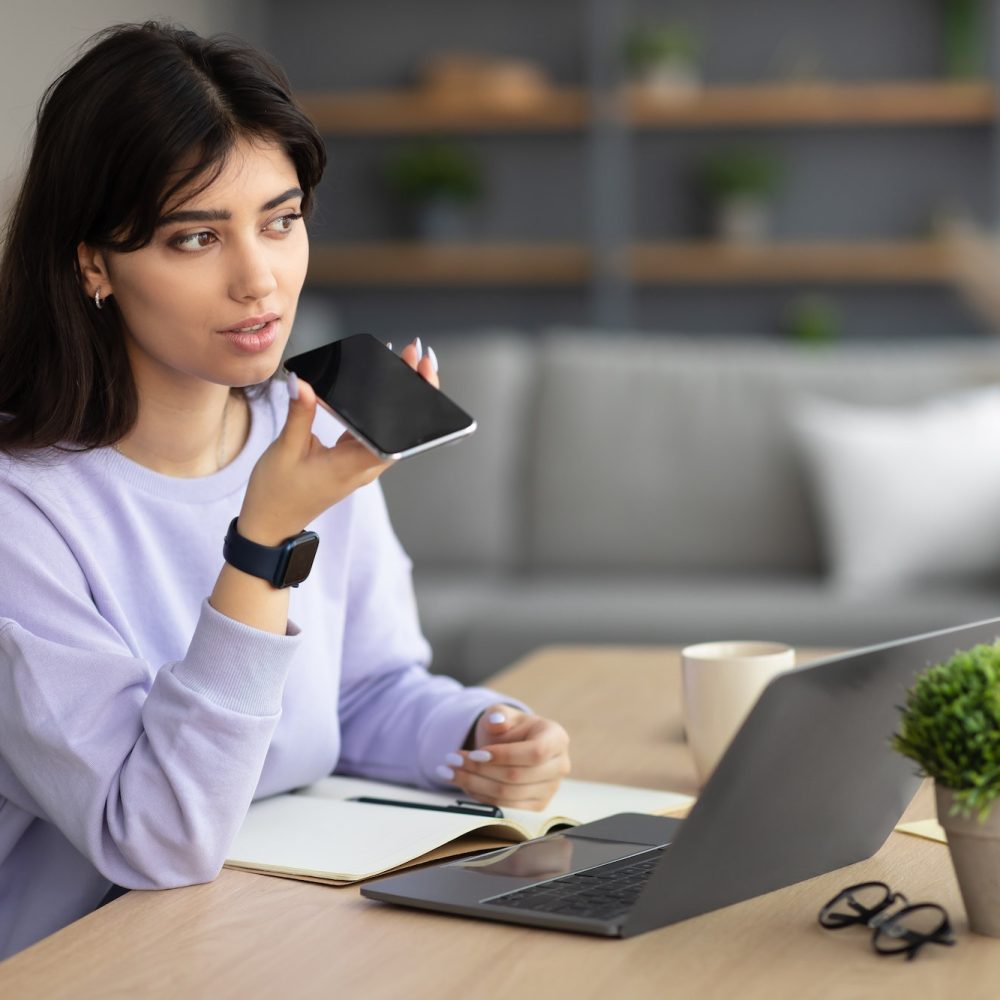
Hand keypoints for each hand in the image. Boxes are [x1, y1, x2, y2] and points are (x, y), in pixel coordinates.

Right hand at [239, 338, 435, 543]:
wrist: (270, 525)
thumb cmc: (276, 494)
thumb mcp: (285, 450)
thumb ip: (299, 414)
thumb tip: (302, 381)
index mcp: (354, 466)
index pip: (396, 432)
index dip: (414, 401)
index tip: (419, 373)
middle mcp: (365, 466)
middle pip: (400, 426)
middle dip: (411, 389)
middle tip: (413, 354)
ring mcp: (360, 465)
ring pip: (388, 428)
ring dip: (396, 397)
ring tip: (400, 361)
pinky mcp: (351, 461)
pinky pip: (372, 432)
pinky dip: (377, 408)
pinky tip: (375, 386)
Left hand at [441, 706, 570, 810]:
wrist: (512, 746)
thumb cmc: (508, 728)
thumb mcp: (501, 715)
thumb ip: (498, 715)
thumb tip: (495, 721)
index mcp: (556, 738)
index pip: (534, 752)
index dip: (504, 755)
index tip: (475, 753)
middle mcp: (559, 766)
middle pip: (517, 776)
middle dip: (480, 770)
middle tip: (452, 760)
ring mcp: (550, 790)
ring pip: (508, 795)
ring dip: (474, 784)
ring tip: (449, 771)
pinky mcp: (537, 807)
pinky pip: (505, 808)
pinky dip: (480, 797)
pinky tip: (463, 784)